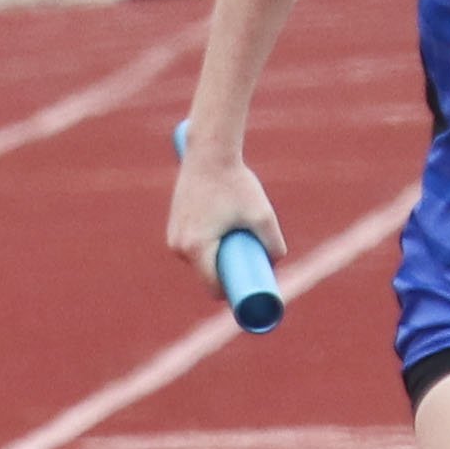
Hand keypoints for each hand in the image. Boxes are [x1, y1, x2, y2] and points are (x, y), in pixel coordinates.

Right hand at [167, 152, 286, 299]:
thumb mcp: (262, 215)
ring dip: (216, 263)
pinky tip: (222, 248)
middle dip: (227, 277)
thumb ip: (274, 242)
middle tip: (252, 267)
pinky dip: (206, 251)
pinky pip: (192, 248)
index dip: (232, 295)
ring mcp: (173, 235)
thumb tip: (276, 262)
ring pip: (199, 262)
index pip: (213, 287)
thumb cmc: (236, 183)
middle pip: (207, 275)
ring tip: (239, 254)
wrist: (210, 153)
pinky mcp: (174, 225)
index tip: (250, 292)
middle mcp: (179, 246)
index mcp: (196, 249)